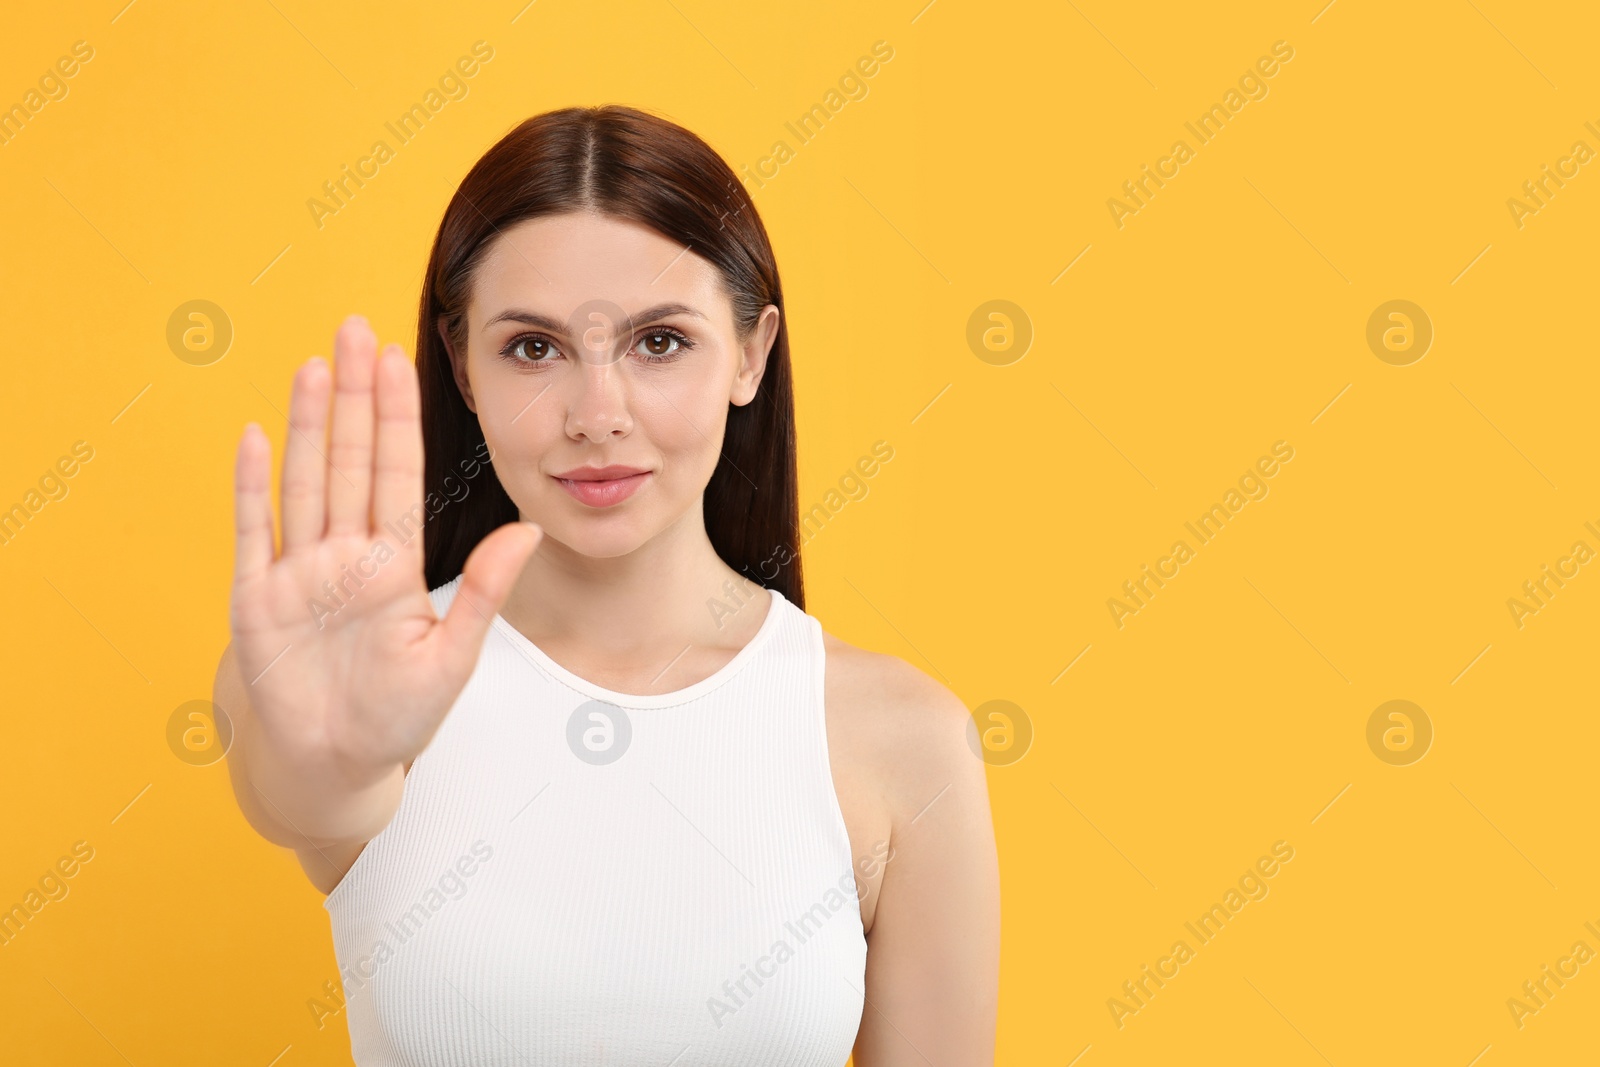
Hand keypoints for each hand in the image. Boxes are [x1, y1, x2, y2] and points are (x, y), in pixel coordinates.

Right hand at [229, 315, 539, 784]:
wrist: (333, 768)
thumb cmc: (395, 718)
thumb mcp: (451, 658)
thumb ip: (484, 591)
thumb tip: (528, 529)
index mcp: (394, 566)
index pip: (398, 474)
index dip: (398, 417)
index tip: (401, 360)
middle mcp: (345, 557)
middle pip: (351, 460)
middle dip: (355, 396)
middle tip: (355, 328)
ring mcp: (298, 573)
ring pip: (305, 482)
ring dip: (307, 424)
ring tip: (314, 365)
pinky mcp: (256, 601)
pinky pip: (253, 533)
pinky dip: (252, 487)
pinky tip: (254, 436)